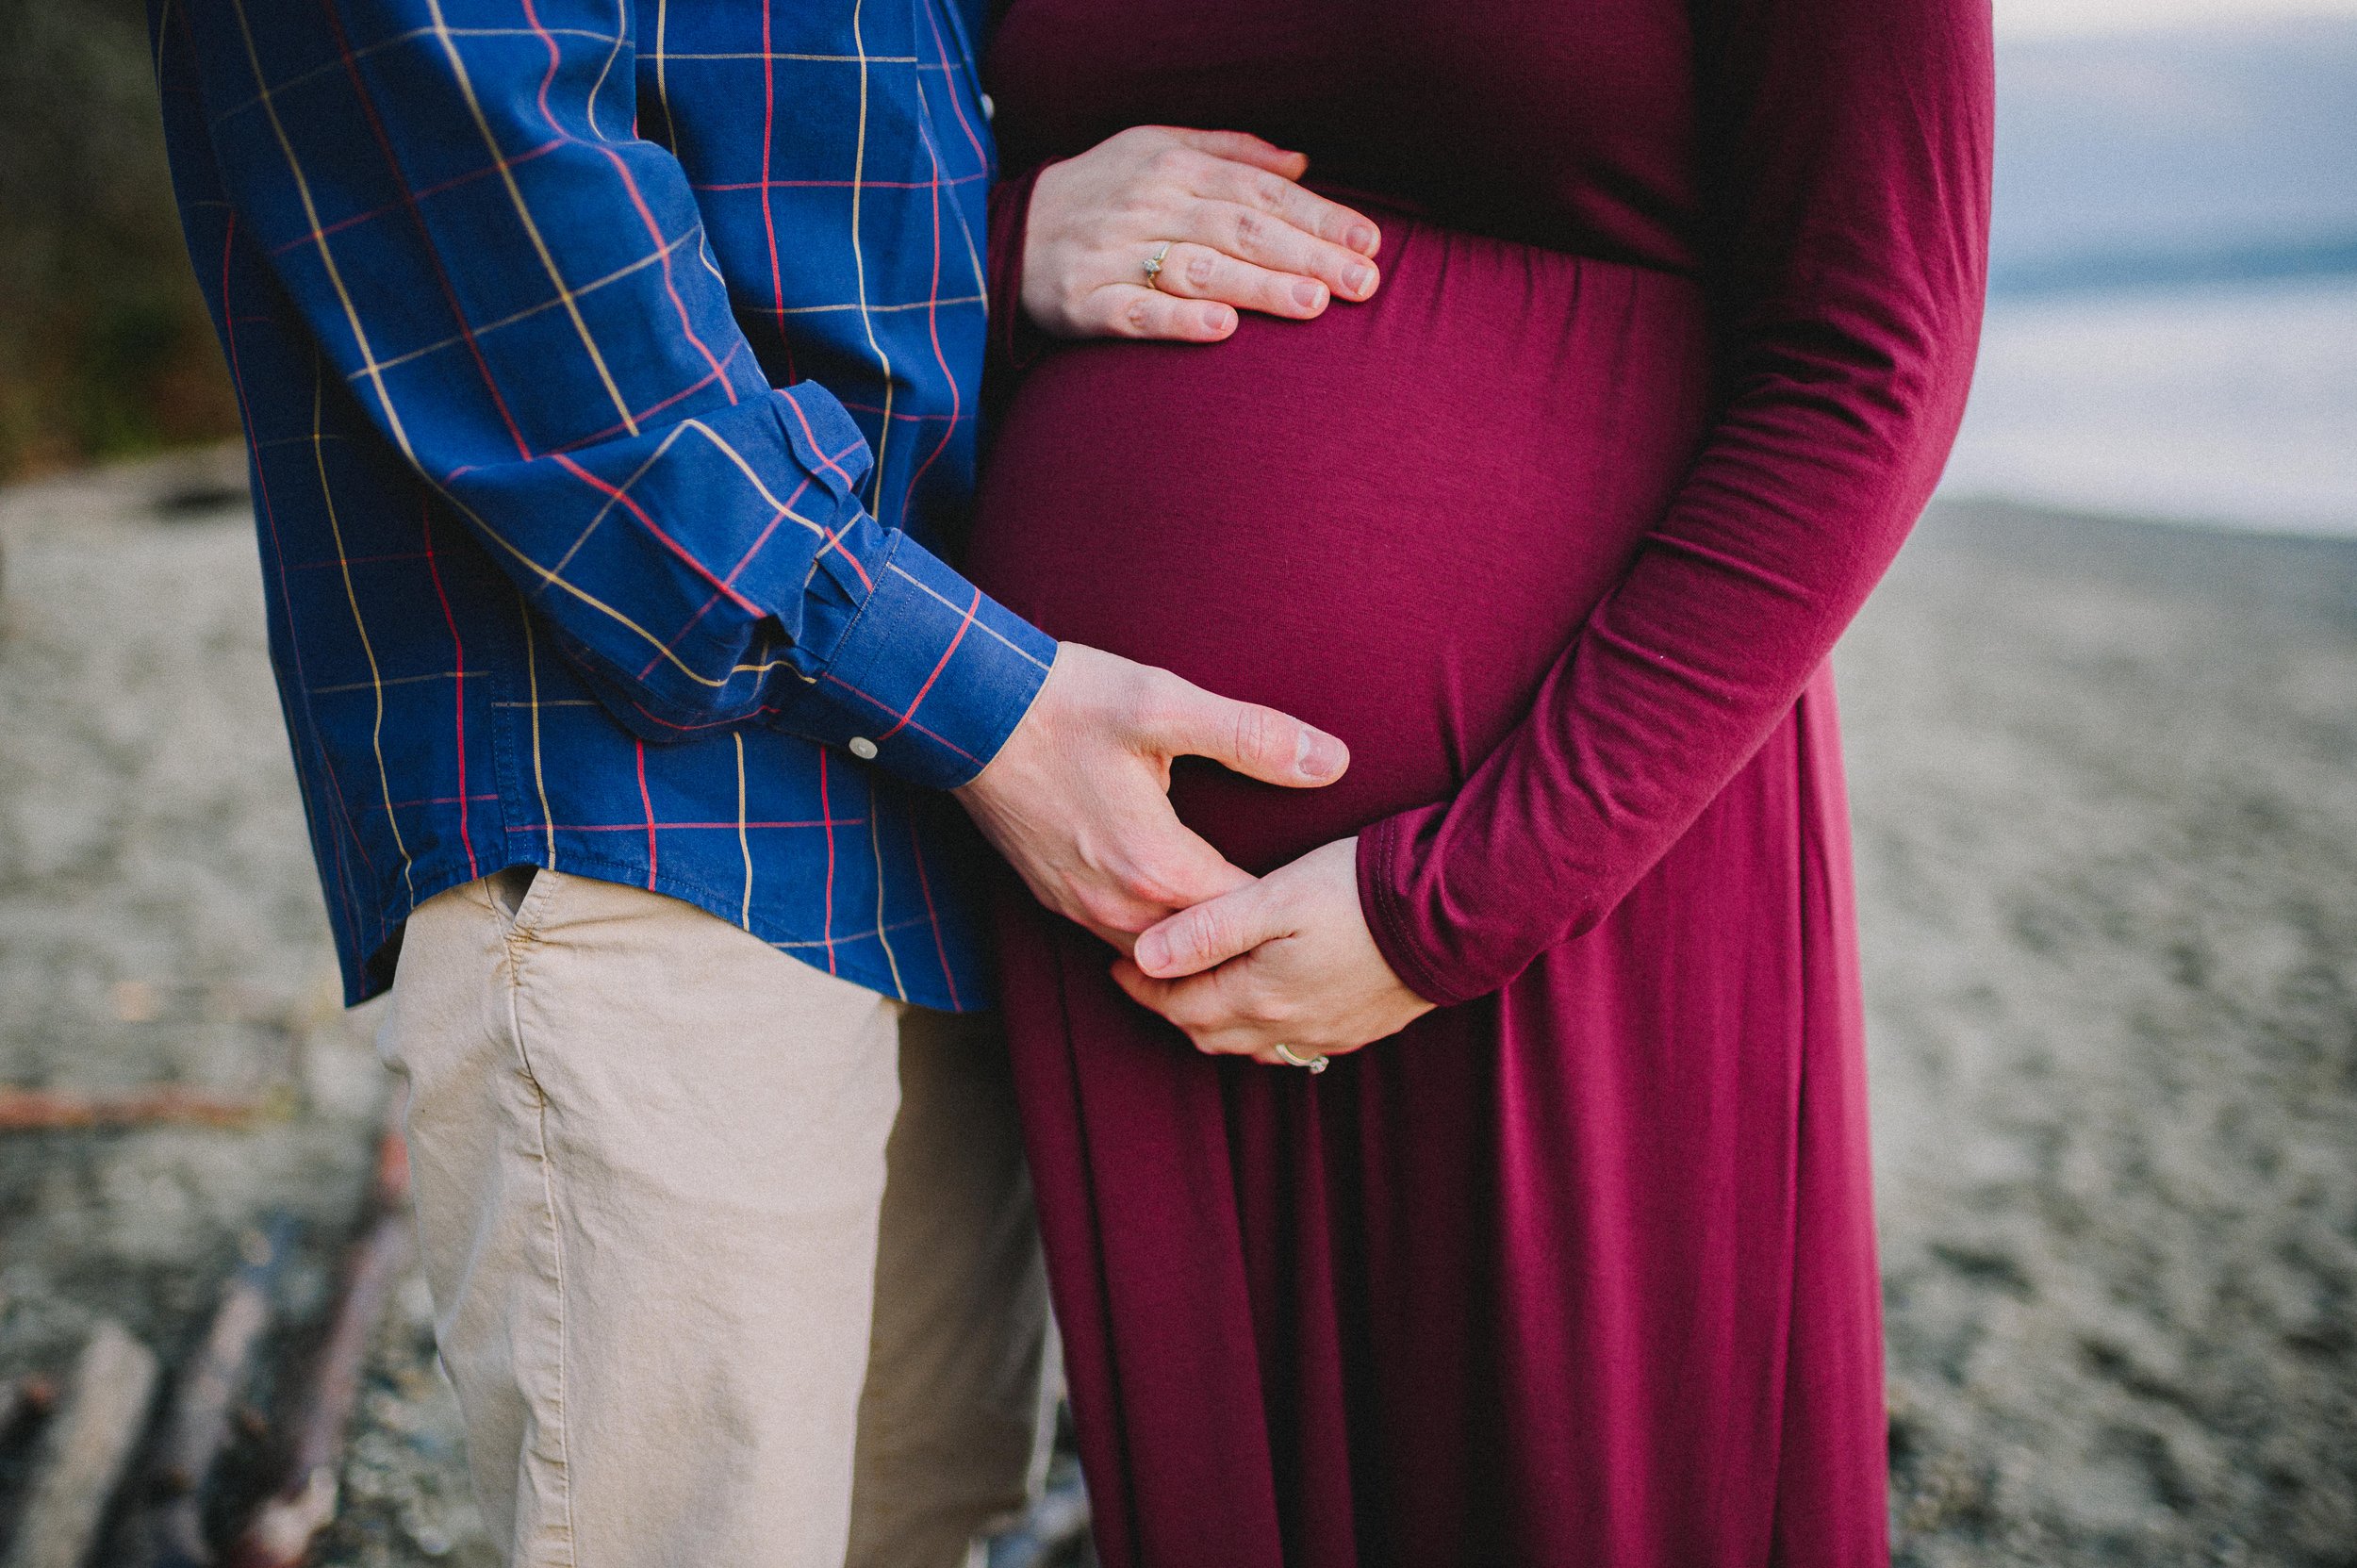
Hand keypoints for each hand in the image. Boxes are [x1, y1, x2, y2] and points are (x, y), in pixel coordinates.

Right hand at [955, 644, 1348, 950]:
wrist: (963, 709)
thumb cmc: (1066, 701)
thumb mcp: (1165, 706)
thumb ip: (1252, 737)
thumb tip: (1332, 761)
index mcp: (1155, 868)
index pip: (1245, 920)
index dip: (1290, 911)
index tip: (1328, 897)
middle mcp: (1115, 907)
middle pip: (1203, 957)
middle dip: (1250, 946)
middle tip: (1305, 934)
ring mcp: (1078, 908)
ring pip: (1159, 959)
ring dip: (1202, 951)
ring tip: (1253, 934)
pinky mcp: (1054, 898)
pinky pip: (1121, 944)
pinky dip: (1160, 942)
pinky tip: (1186, 915)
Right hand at [1022, 126, 1382, 342]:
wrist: (1004, 232)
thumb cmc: (1100, 191)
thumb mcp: (1156, 148)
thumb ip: (1230, 152)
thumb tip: (1302, 161)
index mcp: (1172, 165)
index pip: (1259, 189)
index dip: (1317, 215)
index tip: (1369, 242)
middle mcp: (1148, 204)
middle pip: (1239, 228)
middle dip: (1306, 254)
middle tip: (1363, 282)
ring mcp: (1114, 254)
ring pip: (1196, 268)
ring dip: (1257, 286)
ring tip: (1313, 303)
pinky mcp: (1084, 302)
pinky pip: (1135, 313)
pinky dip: (1179, 322)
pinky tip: (1223, 331)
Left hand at [1114, 837, 1434, 1064]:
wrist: (1459, 912)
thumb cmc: (1362, 892)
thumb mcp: (1275, 898)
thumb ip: (1208, 930)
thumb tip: (1143, 956)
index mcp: (1260, 996)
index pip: (1181, 1003)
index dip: (1143, 986)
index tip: (1119, 965)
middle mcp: (1290, 1027)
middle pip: (1210, 1031)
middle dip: (1174, 1008)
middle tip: (1150, 979)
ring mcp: (1329, 1033)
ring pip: (1252, 1044)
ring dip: (1218, 1023)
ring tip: (1200, 992)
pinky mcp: (1362, 1027)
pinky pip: (1294, 1045)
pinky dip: (1264, 1030)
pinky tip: (1269, 1007)